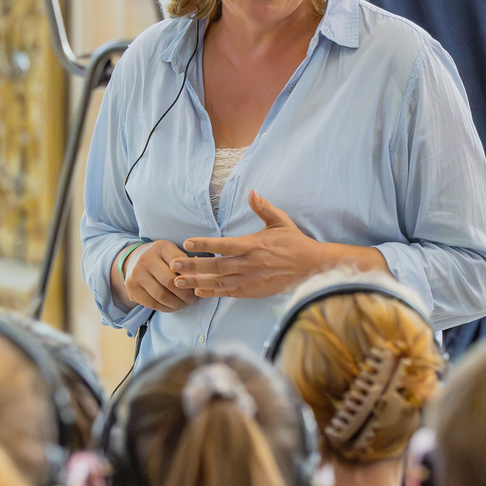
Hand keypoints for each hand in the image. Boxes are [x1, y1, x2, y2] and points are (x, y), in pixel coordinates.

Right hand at [117, 239, 196, 312]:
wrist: (133, 259)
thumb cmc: (161, 257)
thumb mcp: (173, 253)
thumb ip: (186, 263)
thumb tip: (201, 278)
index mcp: (161, 247)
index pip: (180, 265)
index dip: (192, 278)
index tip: (198, 285)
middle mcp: (146, 259)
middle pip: (170, 283)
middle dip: (185, 295)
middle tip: (193, 299)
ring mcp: (136, 274)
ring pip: (161, 296)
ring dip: (177, 304)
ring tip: (184, 304)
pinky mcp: (131, 288)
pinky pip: (152, 304)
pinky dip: (166, 308)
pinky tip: (173, 306)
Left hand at [171, 192, 384, 300]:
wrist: (311, 268)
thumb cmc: (294, 242)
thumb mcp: (280, 221)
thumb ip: (263, 207)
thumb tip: (252, 192)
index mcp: (253, 245)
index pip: (224, 245)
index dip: (205, 244)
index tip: (187, 243)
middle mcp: (249, 264)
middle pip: (216, 266)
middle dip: (193, 266)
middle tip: (174, 264)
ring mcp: (250, 280)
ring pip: (218, 282)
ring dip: (197, 281)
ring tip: (178, 281)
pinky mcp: (253, 291)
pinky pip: (228, 293)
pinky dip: (212, 292)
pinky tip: (198, 291)